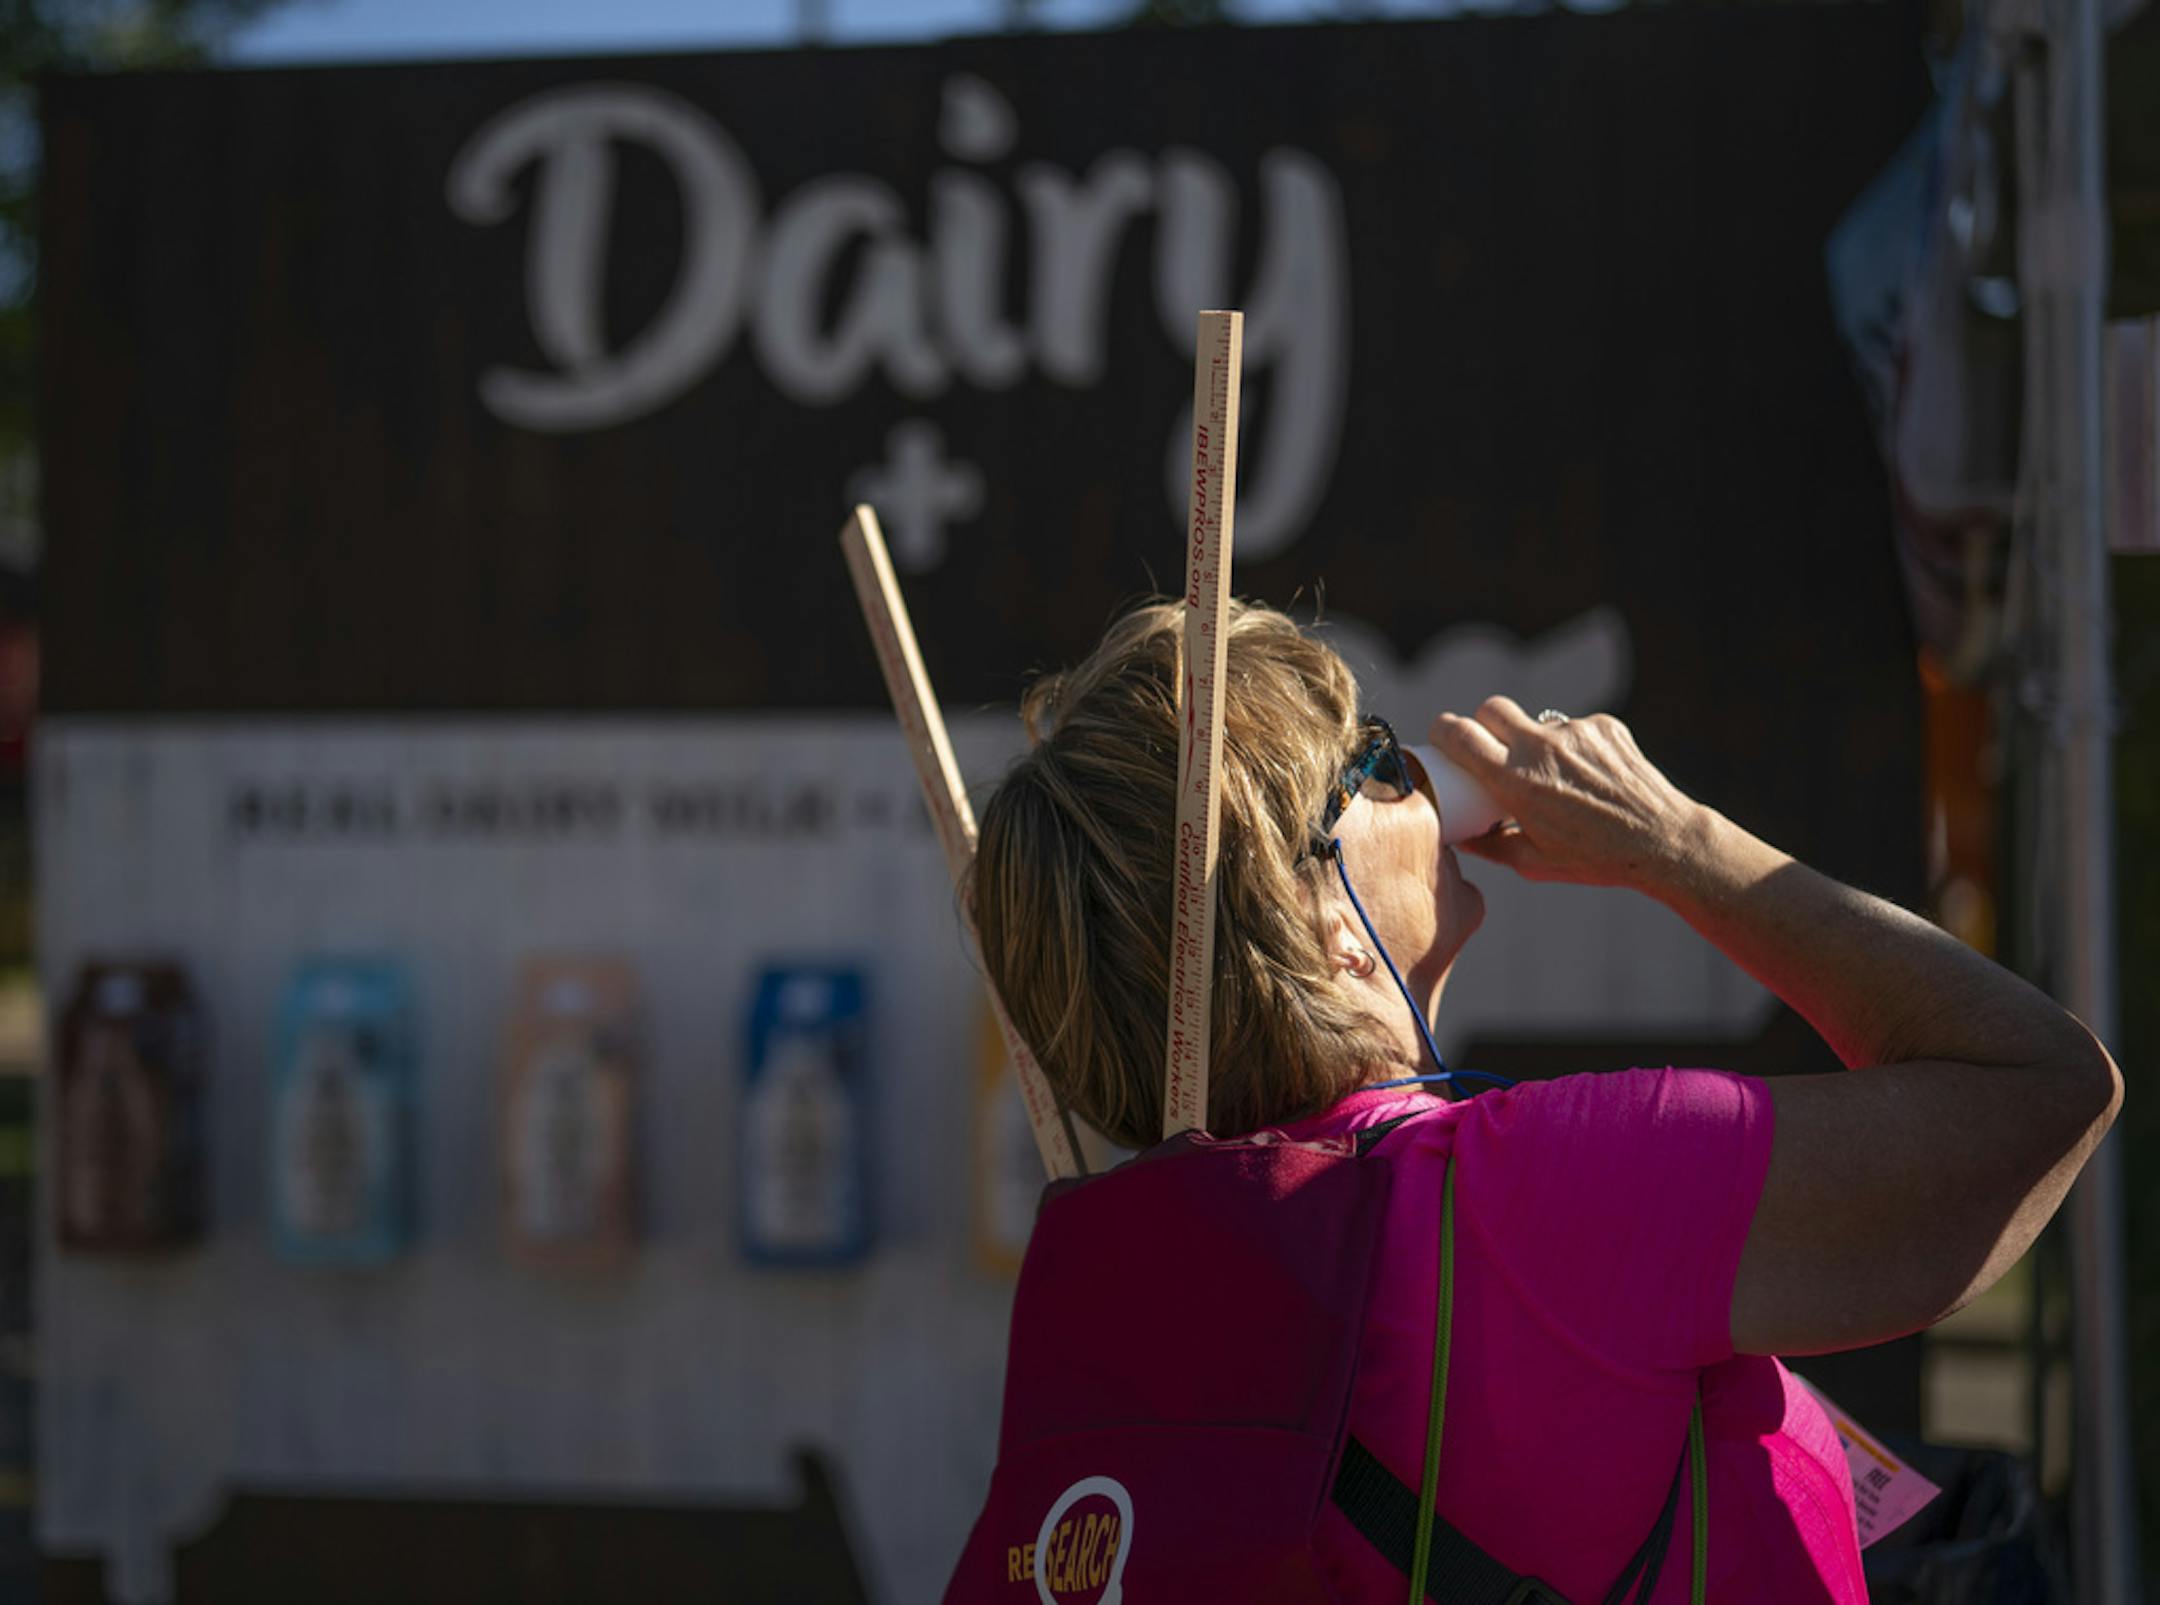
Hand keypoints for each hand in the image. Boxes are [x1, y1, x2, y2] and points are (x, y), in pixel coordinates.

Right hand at [1429, 697, 1708, 890]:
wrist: (1664, 841)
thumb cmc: (1597, 859)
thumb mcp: (1534, 863)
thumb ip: (1491, 847)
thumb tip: (1461, 836)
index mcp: (1515, 781)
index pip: (1459, 734)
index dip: (1443, 730)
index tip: (1442, 737)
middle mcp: (1541, 748)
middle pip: (1491, 708)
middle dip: (1485, 724)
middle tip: (1493, 748)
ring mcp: (1575, 731)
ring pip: (1538, 722)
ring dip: (1537, 743)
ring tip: (1560, 780)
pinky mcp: (1605, 726)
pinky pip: (1574, 727)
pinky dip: (1574, 748)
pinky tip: (1591, 776)